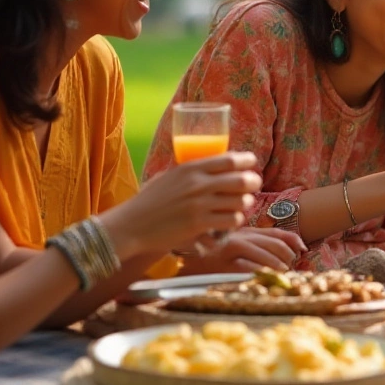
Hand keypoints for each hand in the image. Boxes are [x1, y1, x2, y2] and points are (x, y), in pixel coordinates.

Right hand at [100, 152, 261, 258]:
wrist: (131, 224)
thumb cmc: (150, 201)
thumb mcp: (170, 176)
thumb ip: (191, 172)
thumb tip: (216, 165)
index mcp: (190, 168)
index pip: (229, 160)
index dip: (247, 161)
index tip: (252, 163)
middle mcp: (197, 184)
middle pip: (241, 180)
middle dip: (253, 182)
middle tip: (253, 186)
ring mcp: (199, 204)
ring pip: (240, 201)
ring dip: (244, 204)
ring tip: (240, 205)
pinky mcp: (199, 224)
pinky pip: (231, 220)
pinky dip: (235, 221)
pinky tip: (229, 220)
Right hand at [178, 227, 307, 273]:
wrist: (181, 257)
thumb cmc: (210, 251)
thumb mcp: (235, 241)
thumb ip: (257, 241)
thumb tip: (292, 247)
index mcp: (245, 230)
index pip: (276, 233)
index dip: (293, 241)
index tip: (302, 249)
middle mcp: (239, 237)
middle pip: (274, 245)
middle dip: (288, 256)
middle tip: (292, 267)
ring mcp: (230, 251)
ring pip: (263, 256)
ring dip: (278, 266)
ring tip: (283, 274)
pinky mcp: (222, 265)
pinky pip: (247, 269)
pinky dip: (260, 274)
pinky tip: (266, 279)